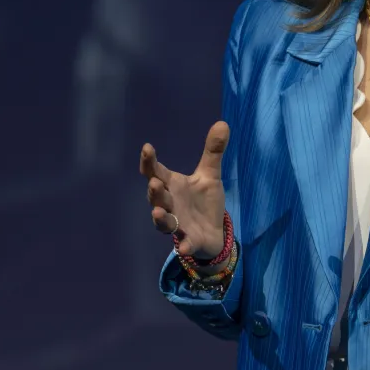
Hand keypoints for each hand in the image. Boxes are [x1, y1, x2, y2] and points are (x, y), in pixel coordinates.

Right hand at [140, 121, 229, 260]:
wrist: (214, 232)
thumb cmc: (204, 201)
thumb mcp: (210, 175)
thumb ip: (213, 151)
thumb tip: (223, 122)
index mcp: (173, 186)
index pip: (156, 172)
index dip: (149, 161)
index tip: (147, 147)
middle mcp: (170, 205)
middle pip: (157, 198)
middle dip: (154, 191)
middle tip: (155, 182)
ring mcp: (178, 224)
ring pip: (164, 222)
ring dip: (160, 217)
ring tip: (157, 211)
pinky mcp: (190, 241)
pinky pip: (184, 244)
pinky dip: (184, 246)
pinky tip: (184, 247)